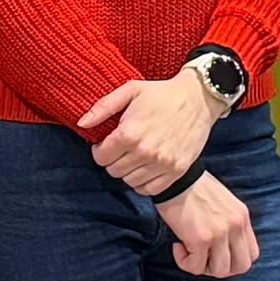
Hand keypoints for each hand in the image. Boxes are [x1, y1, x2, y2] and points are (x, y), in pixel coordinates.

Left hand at [82, 69, 216, 196]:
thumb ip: (103, 107)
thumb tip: (81, 124)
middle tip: (122, 148)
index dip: (100, 150)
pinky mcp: (176, 171)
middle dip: (113, 160)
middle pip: (113, 171)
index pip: (100, 157)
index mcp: (130, 133)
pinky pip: (149, 189)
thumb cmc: (161, 94)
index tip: (107, 143)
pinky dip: (143, 182)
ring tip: (134, 156)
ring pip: (129, 181)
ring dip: (128, 171)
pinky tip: (145, 167)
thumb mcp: (130, 90)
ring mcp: (162, 164)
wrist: (198, 99)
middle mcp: (145, 152)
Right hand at [155, 172, 256, 280]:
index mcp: (242, 217)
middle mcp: (235, 226)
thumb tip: (224, 246)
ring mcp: (220, 233)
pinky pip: (196, 267)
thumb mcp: (224, 203)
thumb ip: (230, 223)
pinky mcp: (200, 238)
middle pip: (242, 267)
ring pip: (220, 271)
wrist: (175, 176)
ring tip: (189, 252)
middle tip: (204, 258)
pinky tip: (177, 246)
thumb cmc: (194, 188)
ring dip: (203, 267)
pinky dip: (184, 262)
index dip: (235, 260)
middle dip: (221, 269)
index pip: (253, 254)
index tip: (218, 253)